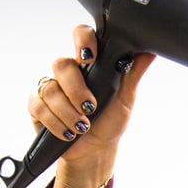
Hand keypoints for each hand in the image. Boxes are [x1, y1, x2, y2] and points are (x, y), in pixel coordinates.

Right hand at [28, 25, 154, 187]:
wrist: (95, 151)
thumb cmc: (110, 121)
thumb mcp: (126, 99)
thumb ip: (133, 74)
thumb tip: (150, 52)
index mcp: (89, 64)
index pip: (82, 36)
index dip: (82, 40)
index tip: (89, 57)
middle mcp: (67, 73)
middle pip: (61, 65)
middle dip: (76, 89)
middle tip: (91, 107)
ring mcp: (50, 88)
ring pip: (49, 89)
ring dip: (67, 112)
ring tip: (82, 127)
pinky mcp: (37, 106)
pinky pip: (38, 107)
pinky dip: (55, 123)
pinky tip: (68, 133)